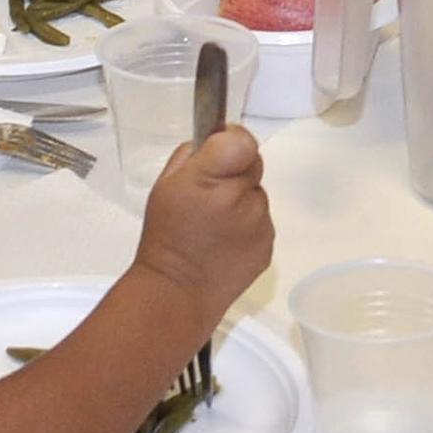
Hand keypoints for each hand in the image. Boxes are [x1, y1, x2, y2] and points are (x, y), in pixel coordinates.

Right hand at [132, 124, 272, 321]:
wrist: (177, 292)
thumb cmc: (165, 236)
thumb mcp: (164, 186)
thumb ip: (191, 156)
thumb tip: (214, 141)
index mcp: (209, 179)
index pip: (242, 141)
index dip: (233, 140)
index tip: (220, 150)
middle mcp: (240, 199)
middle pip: (253, 165)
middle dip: (235, 172)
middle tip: (211, 195)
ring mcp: (259, 224)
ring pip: (258, 195)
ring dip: (242, 202)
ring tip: (216, 225)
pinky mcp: (268, 246)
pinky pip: (262, 222)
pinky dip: (249, 226)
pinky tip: (226, 242)